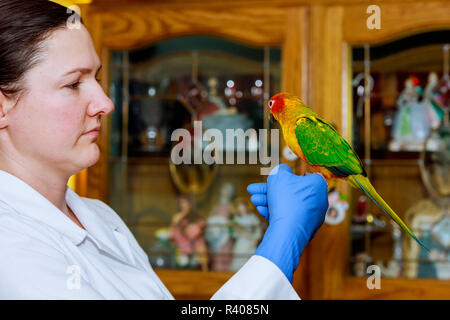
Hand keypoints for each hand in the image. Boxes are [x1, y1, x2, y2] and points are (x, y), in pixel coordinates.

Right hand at [247, 164, 328, 281]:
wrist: (288, 230)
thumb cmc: (286, 199)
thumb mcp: (279, 175)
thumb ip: (281, 169)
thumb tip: (283, 170)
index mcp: (318, 185)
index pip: (304, 176)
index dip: (289, 176)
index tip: (278, 177)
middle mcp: (318, 201)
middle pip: (290, 192)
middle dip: (269, 190)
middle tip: (254, 189)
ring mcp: (312, 216)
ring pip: (287, 205)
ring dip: (268, 200)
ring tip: (253, 200)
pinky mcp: (304, 229)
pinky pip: (289, 217)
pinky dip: (275, 212)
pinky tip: (261, 210)